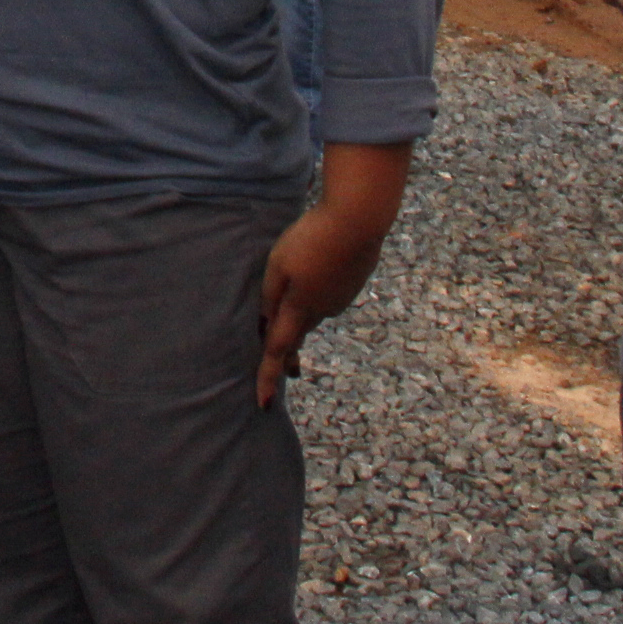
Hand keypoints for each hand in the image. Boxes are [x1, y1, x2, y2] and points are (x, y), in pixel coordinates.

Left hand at [257, 143, 409, 405]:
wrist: (359, 220)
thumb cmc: (311, 238)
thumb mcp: (279, 265)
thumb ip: (271, 296)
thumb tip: (268, 323)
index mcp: (299, 308)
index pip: (277, 350)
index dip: (267, 376)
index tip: (264, 404)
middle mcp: (323, 310)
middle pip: (299, 334)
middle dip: (291, 353)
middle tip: (290, 373)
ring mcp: (340, 298)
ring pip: (314, 313)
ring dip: (303, 319)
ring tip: (300, 310)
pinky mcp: (351, 284)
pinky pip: (327, 297)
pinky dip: (317, 297)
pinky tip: (318, 277)